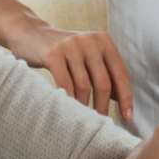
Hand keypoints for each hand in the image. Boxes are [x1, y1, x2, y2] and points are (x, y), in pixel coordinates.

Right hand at [8, 25, 132, 119]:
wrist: (31, 33)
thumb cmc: (64, 51)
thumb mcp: (87, 56)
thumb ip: (103, 72)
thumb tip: (121, 101)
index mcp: (104, 41)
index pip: (120, 73)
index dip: (125, 98)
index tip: (128, 118)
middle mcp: (90, 41)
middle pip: (103, 82)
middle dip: (104, 107)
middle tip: (102, 124)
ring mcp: (71, 46)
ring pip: (84, 86)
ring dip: (85, 107)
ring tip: (84, 120)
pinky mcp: (53, 53)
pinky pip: (65, 84)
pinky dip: (69, 100)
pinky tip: (68, 110)